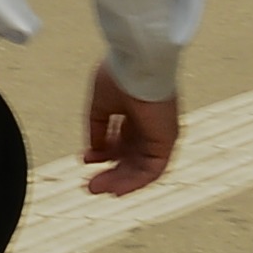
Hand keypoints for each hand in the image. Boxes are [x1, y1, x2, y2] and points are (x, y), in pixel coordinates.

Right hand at [81, 69, 182, 196]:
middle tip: (89, 185)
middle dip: (109, 171)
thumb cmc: (122, 73)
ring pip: (140, 168)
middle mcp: (150, 125)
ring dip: (119, 181)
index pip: (121, 140)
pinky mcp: (167, 142)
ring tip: (96, 189)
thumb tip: (92, 150)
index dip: (103, 152)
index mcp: (137, 112)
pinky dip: (135, 182)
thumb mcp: (102, 104)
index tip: (85, 159)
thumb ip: (97, 127)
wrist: (139, 63)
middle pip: (130, 157)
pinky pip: (152, 171)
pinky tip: (116, 189)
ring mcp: (160, 135)